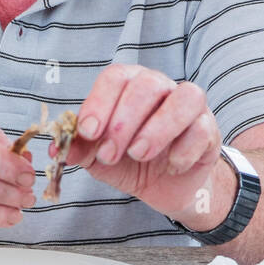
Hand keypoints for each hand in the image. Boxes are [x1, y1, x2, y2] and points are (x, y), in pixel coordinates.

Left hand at [67, 66, 227, 225]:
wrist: (165, 186)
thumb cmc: (128, 162)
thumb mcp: (97, 158)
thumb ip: (79, 149)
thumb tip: (55, 149)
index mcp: (129, 86)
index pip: (115, 78)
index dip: (99, 102)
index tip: (87, 132)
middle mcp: (160, 88)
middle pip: (147, 85)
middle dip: (123, 122)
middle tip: (110, 154)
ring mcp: (189, 106)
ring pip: (184, 98)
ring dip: (157, 128)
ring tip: (138, 155)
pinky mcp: (209, 129)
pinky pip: (202, 129)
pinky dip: (184, 149)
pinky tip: (170, 166)